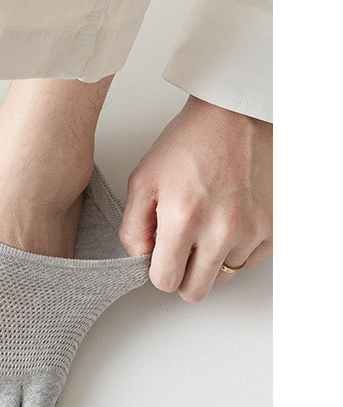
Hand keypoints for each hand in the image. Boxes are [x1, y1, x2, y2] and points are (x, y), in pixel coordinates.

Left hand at [118, 95, 271, 302]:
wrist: (233, 116)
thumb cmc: (188, 143)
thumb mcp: (143, 180)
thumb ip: (133, 227)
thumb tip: (140, 258)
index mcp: (183, 218)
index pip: (166, 281)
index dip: (158, 271)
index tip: (159, 257)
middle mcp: (221, 230)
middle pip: (196, 290)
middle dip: (182, 275)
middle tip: (179, 249)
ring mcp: (251, 230)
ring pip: (223, 275)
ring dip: (210, 259)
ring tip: (205, 223)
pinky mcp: (273, 226)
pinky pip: (249, 260)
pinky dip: (235, 249)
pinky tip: (225, 221)